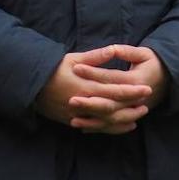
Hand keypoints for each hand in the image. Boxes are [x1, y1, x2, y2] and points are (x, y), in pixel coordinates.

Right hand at [35, 46, 151, 134]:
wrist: (30, 86)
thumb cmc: (53, 69)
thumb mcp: (73, 59)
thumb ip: (95, 57)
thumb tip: (113, 50)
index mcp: (86, 87)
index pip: (114, 91)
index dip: (132, 91)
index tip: (146, 89)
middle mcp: (84, 104)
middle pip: (114, 108)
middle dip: (132, 105)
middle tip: (148, 102)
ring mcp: (79, 115)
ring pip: (107, 121)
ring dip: (125, 119)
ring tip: (140, 115)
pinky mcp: (74, 121)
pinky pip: (97, 128)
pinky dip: (112, 128)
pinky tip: (125, 126)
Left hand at [71, 45, 169, 132]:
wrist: (169, 80)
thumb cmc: (153, 64)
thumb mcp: (143, 54)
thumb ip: (126, 52)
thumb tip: (111, 49)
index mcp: (135, 81)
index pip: (110, 78)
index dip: (93, 72)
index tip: (76, 68)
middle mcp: (134, 99)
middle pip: (109, 103)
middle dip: (89, 103)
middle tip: (70, 100)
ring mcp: (132, 110)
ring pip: (110, 119)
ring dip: (92, 120)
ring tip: (73, 120)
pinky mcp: (130, 115)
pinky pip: (113, 126)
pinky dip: (98, 128)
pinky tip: (83, 128)